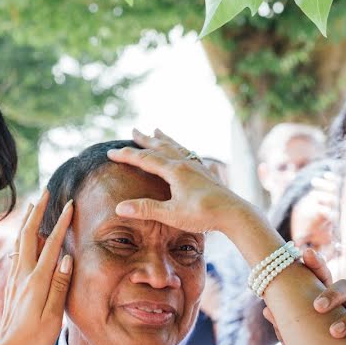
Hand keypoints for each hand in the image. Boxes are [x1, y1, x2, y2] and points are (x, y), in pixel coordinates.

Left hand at [0, 191, 73, 344]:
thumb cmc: (34, 338)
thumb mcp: (52, 316)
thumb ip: (59, 285)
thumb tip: (65, 257)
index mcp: (36, 281)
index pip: (51, 245)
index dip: (61, 224)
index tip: (70, 205)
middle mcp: (23, 274)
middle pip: (29, 234)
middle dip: (38, 211)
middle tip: (47, 192)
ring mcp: (16, 277)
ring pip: (21, 240)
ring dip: (29, 220)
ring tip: (35, 204)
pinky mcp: (13, 282)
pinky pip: (18, 251)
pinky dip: (24, 235)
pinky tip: (26, 233)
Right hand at [107, 129, 251, 233]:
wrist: (234, 214)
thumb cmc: (203, 214)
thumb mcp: (171, 214)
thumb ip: (146, 209)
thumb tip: (119, 207)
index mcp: (174, 171)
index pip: (145, 159)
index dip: (126, 155)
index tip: (110, 152)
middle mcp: (185, 164)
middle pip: (161, 147)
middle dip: (145, 139)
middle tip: (133, 130)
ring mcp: (197, 167)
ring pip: (177, 147)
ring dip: (164, 138)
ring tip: (157, 129)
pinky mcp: (207, 173)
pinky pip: (189, 154)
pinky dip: (181, 148)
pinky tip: (184, 151)